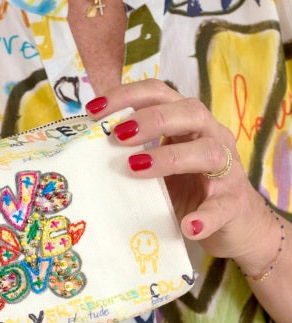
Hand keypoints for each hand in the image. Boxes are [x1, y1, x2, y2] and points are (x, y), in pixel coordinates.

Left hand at [86, 79, 278, 277]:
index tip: (94, 110)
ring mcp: (227, 171)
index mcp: (190, 125)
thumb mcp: (161, 170)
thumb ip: (136, 156)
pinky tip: (188, 225)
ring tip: (136, 168)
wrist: (235, 227)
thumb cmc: (191, 192)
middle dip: (152, 119)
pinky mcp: (234, 205)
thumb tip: (88, 151)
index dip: (128, 96)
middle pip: (189, 113)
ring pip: (207, 153)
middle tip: (118, 135)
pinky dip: (205, 217)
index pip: (161, 94)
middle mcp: (212, 138)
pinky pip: (221, 208)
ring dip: (170, 157)